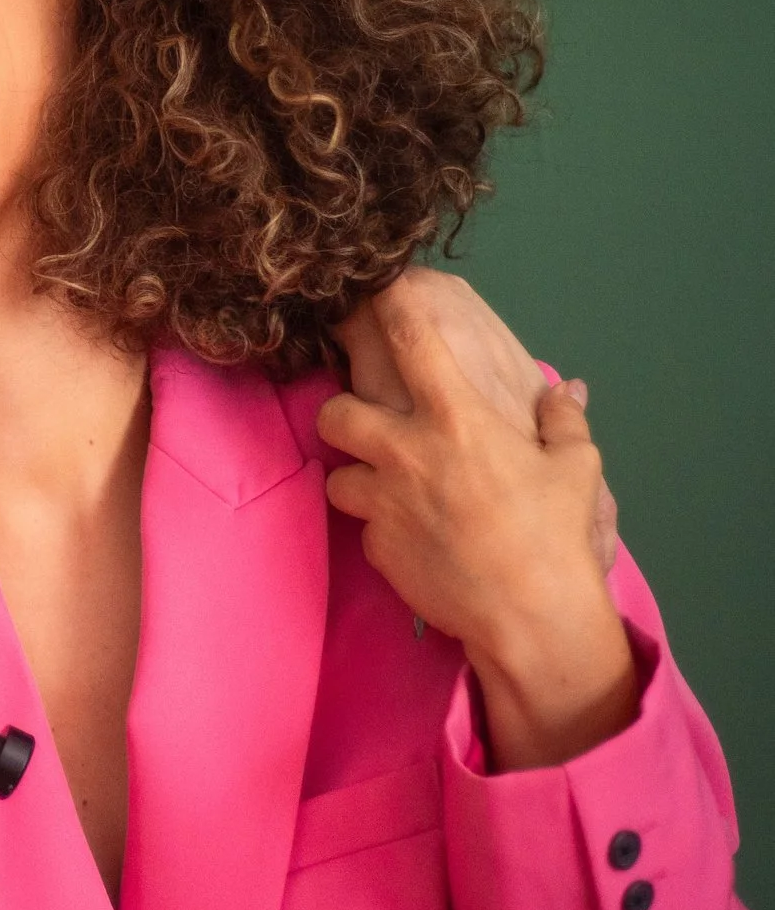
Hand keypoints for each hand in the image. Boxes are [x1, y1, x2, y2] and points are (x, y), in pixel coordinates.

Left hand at [336, 266, 618, 570]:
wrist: (530, 616)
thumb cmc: (555, 536)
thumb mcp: (575, 469)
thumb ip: (563, 421)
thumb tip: (568, 388)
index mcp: (457, 420)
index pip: (410, 341)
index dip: (387, 307)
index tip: (376, 292)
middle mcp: (407, 452)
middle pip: (334, 412)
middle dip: (342, 414)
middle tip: (368, 426)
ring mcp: (384, 502)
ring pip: (337, 474)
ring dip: (356, 477)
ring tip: (389, 488)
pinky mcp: (374, 546)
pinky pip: (362, 526)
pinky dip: (379, 527)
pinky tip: (412, 536)